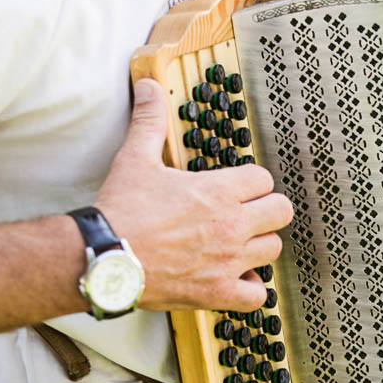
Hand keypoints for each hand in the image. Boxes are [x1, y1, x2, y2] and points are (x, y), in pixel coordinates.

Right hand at [94, 79, 292, 312]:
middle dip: (265, 210)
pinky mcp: (217, 292)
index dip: (251, 183)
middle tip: (245, 213)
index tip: (237, 188)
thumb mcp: (136, 158)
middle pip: (280, 212)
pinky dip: (249, 288)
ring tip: (237, 243)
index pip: (264, 180)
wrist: (102, 257)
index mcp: (219, 192)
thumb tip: (148, 87)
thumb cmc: (120, 211)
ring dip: (258, 245)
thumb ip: (149, 121)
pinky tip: (233, 278)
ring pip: (272, 249)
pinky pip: (256, 295)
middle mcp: (231, 226)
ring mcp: (228, 261)